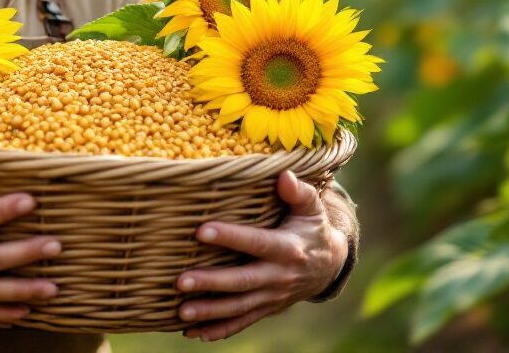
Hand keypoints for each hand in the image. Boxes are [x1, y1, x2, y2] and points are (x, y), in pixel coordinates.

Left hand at [175, 171, 348, 341]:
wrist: (328, 265)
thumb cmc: (311, 227)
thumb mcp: (311, 208)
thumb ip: (298, 192)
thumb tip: (283, 175)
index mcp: (288, 248)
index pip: (256, 242)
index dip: (230, 237)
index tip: (201, 231)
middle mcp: (279, 276)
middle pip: (242, 281)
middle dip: (211, 283)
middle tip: (180, 281)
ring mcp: (272, 296)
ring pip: (239, 307)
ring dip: (209, 311)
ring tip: (181, 311)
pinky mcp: (266, 308)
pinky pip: (242, 322)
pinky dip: (219, 330)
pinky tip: (193, 332)